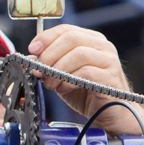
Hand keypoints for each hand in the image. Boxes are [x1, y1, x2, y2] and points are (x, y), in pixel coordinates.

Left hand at [28, 25, 143, 133]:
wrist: (110, 114)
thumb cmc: (87, 94)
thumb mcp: (63, 76)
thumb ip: (50, 65)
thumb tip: (32, 58)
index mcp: (91, 41)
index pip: (67, 29)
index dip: (47, 37)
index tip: (33, 49)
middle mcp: (103, 47)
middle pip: (72, 38)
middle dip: (50, 54)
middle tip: (40, 70)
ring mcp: (109, 61)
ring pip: (79, 54)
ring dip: (58, 69)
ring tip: (50, 83)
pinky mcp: (111, 78)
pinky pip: (86, 73)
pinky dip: (69, 81)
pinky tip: (63, 89)